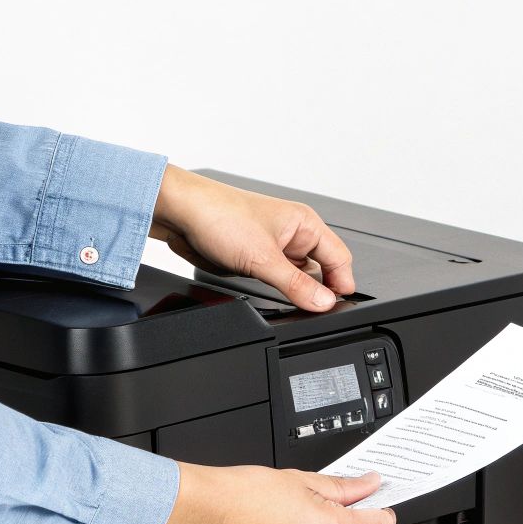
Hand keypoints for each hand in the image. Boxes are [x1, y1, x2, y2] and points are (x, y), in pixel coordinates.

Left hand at [149, 165, 354, 311]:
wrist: (181, 213)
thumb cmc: (219, 215)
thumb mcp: (263, 258)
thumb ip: (296, 284)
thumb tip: (324, 302)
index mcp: (305, 224)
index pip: (339, 258)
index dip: (341, 283)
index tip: (337, 305)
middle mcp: (293, 235)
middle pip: (322, 270)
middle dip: (320, 290)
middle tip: (314, 309)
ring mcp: (275, 248)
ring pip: (299, 278)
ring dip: (297, 291)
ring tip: (293, 303)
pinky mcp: (257, 259)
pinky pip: (277, 280)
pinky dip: (279, 291)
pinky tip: (274, 297)